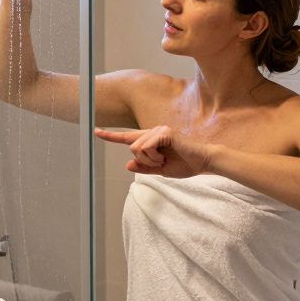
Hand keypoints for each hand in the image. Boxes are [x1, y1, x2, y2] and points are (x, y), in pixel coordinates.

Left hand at [93, 125, 213, 177]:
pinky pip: (146, 147)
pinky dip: (153, 157)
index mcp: (151, 140)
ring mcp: (158, 130)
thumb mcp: (161, 170)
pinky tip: (165, 156)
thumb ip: (144, 167)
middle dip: (144, 161)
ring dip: (150, 160)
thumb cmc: (185, 165)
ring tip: (164, 160)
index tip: (96, 131)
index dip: (110, 135)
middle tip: (160, 163)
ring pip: (136, 148)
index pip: (127, 137)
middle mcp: (152, 131)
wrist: (202, 162)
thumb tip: (128, 165)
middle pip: (131, 147)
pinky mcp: (164, 132)